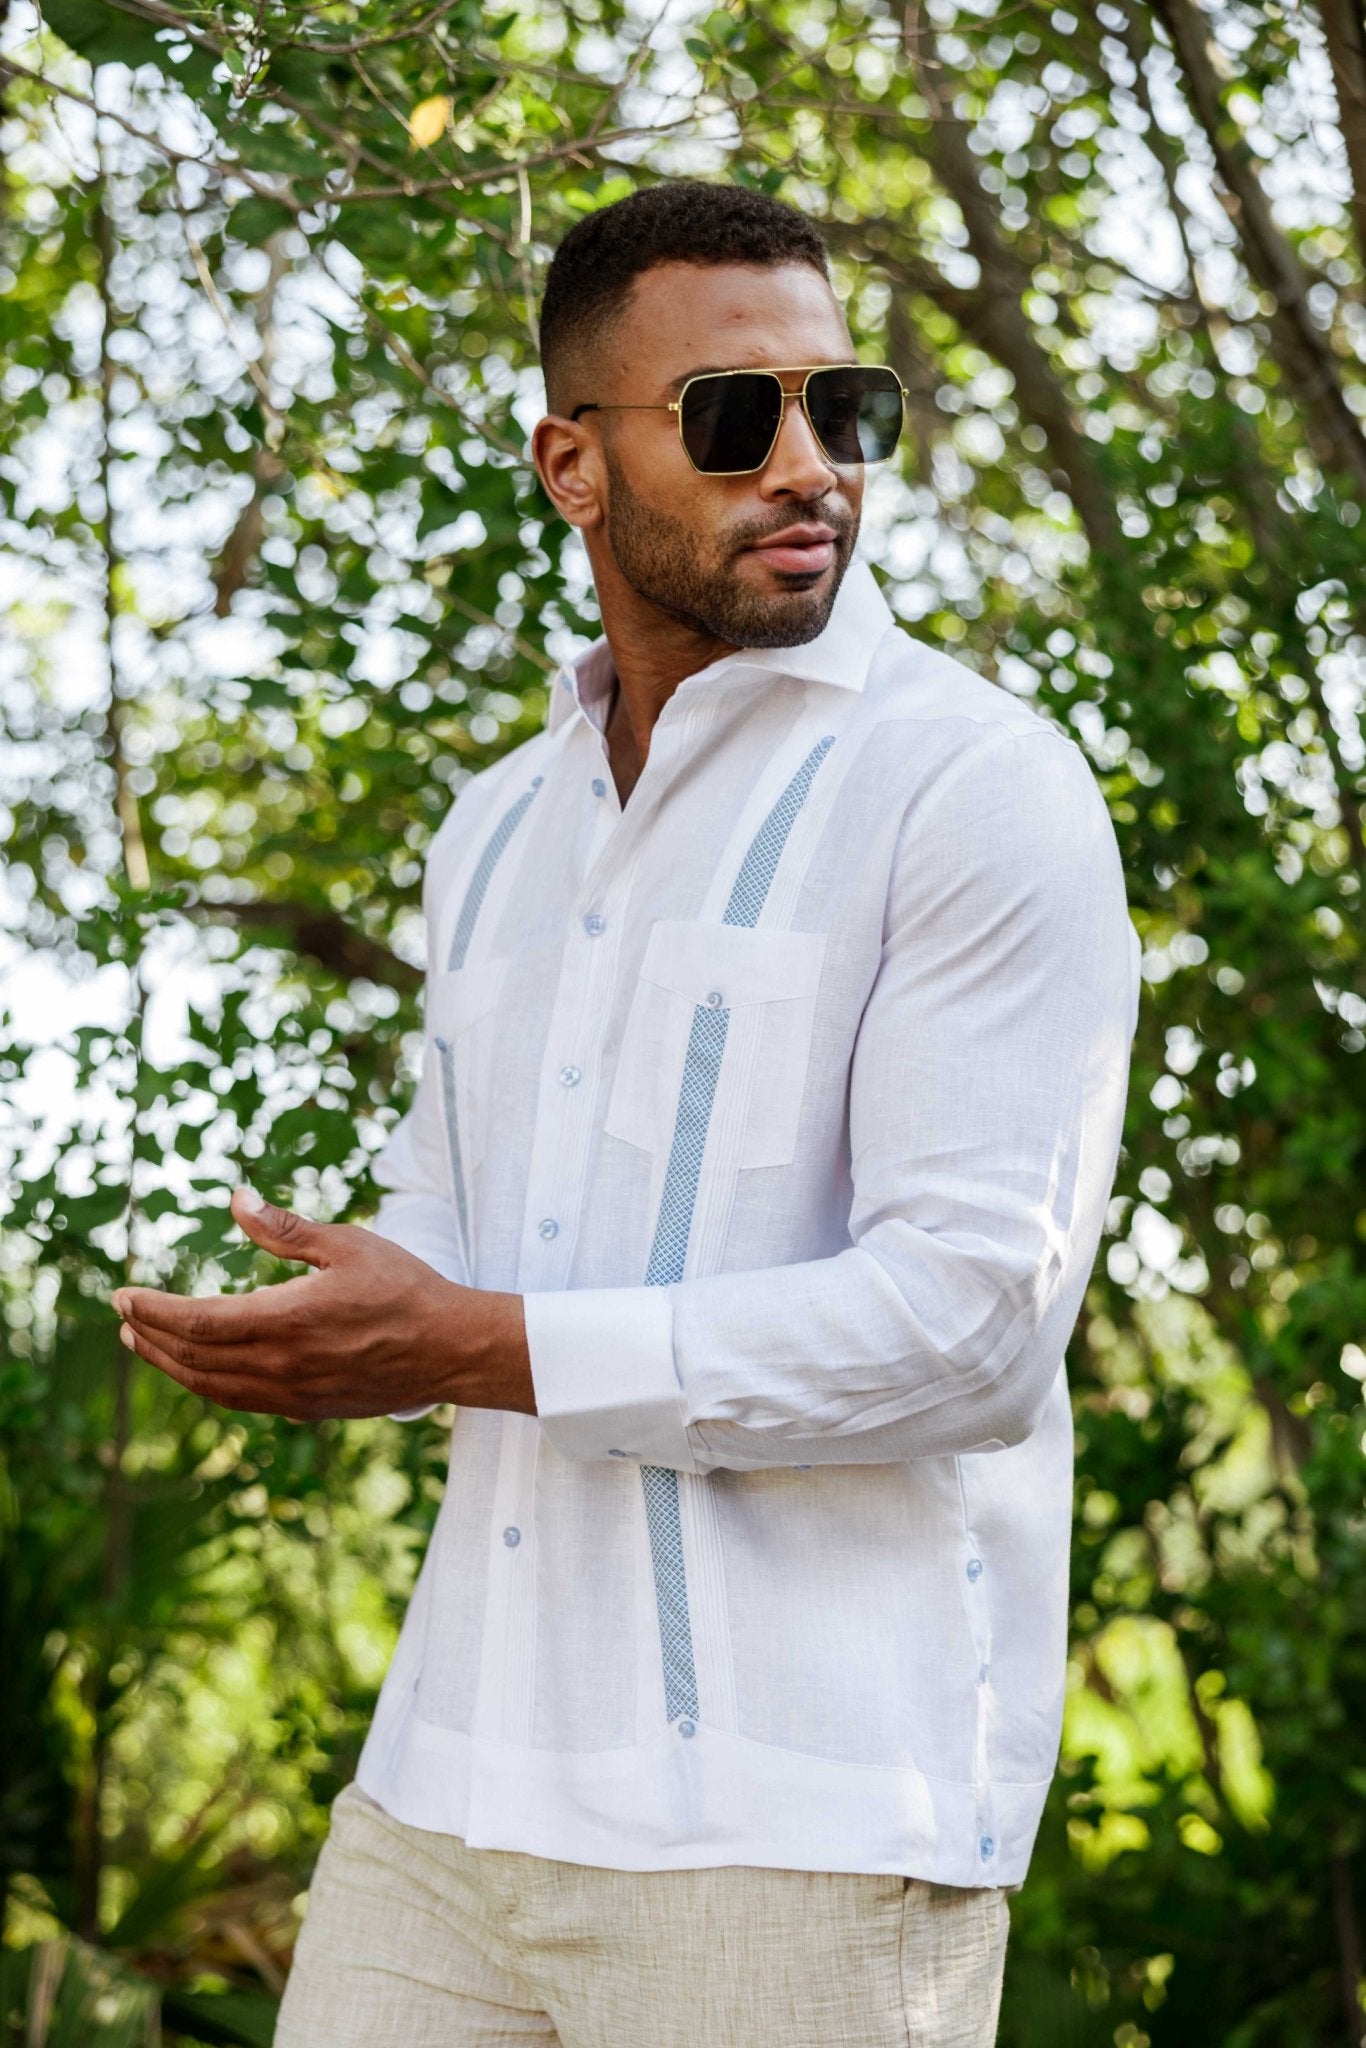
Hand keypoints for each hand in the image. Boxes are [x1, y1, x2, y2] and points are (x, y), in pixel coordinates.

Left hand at [111, 1187, 534, 1421]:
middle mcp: (282, 1365)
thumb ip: (284, 1229)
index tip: (122, 1296)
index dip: (152, 1311)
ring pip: (211, 1386)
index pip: (197, 1321)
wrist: (450, 1349)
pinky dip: (206, 1384)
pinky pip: (240, 1400)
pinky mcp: (307, 1407)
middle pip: (193, 1358)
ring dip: (170, 1365)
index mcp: (287, 1321)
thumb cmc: (404, 1288)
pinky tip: (199, 1369)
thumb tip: (237, 1198)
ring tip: (144, 1345)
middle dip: (150, 1337)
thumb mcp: (347, 1244)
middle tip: (122, 1317)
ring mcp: (292, 1393)